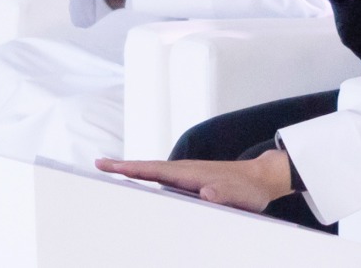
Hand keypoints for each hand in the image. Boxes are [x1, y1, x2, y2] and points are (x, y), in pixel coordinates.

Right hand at [96, 150, 293, 210]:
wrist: (263, 179)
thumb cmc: (249, 189)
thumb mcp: (238, 196)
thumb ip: (223, 195)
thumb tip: (207, 195)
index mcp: (190, 173)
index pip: (154, 170)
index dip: (130, 168)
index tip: (107, 165)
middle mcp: (185, 171)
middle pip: (147, 168)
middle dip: (122, 167)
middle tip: (98, 165)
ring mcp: (187, 175)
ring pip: (154, 173)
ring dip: (132, 172)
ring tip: (110, 174)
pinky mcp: (191, 182)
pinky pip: (162, 180)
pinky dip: (146, 178)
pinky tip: (139, 183)